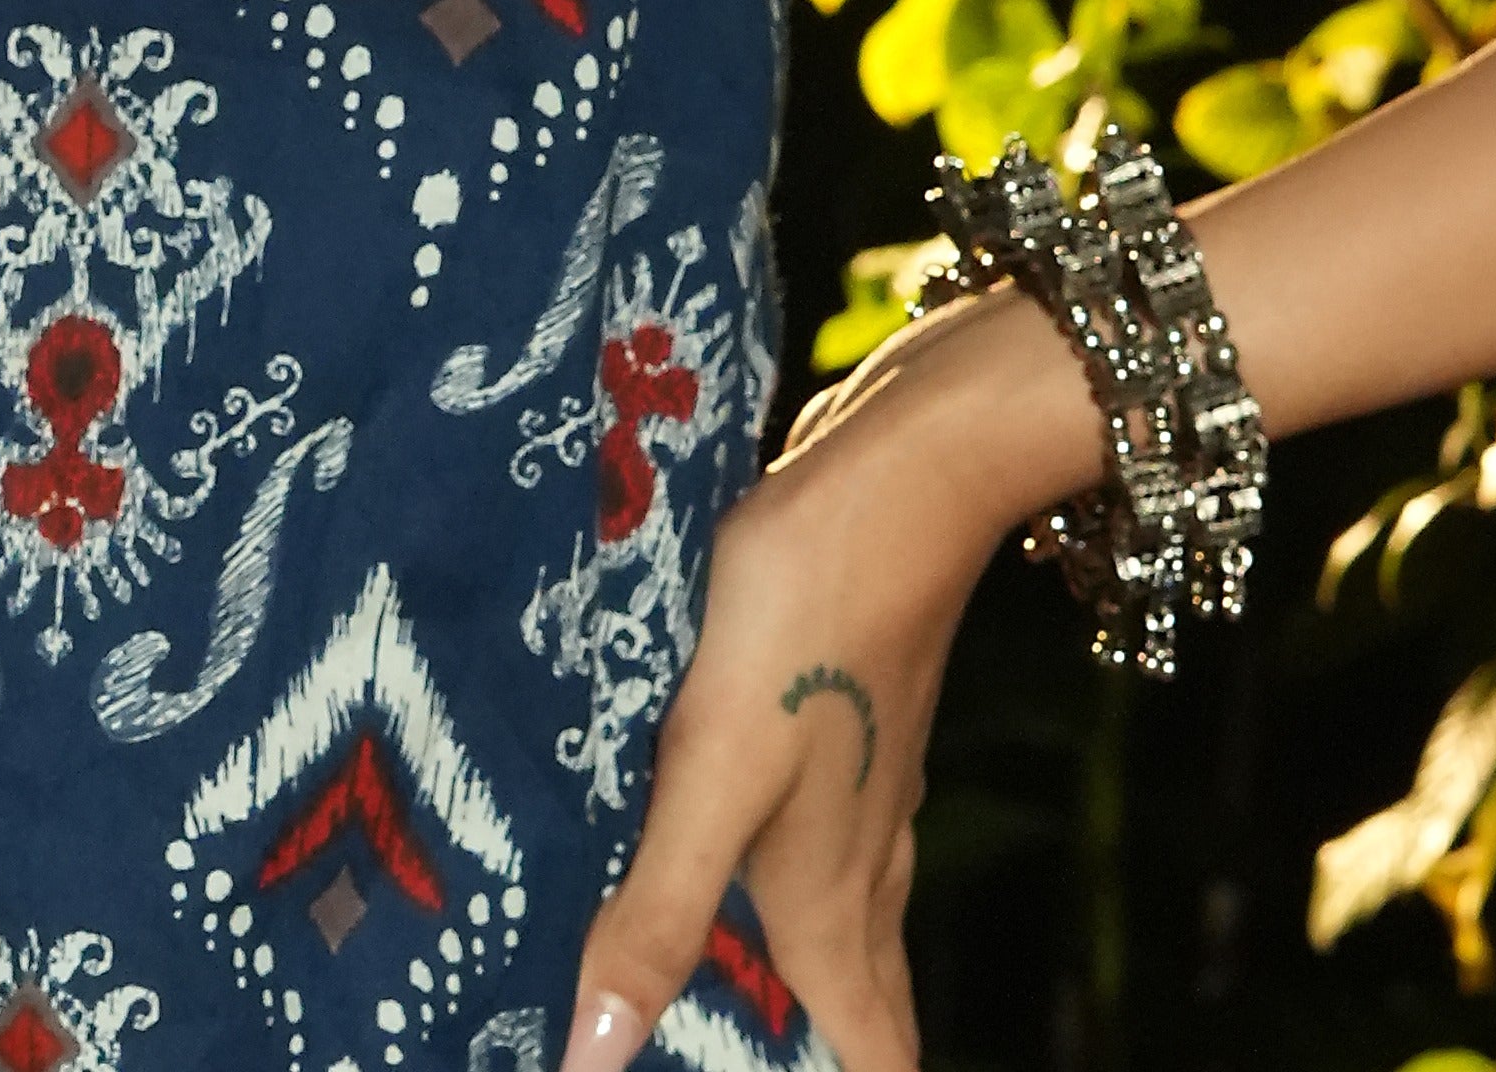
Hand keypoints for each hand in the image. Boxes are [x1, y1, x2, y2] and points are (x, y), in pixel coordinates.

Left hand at [568, 302, 1069, 1069]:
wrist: (903, 481)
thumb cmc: (805, 627)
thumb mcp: (713, 770)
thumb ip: (660, 912)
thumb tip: (593, 1062)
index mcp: (829, 896)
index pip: (870, 1052)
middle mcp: (860, 857)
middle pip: (859, 997)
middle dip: (825, 1051)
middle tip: (755, 1063)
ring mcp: (863, 781)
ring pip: (844, 912)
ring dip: (806, 966)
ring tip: (741, 990)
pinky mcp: (845, 711)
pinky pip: (822, 829)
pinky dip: (784, 866)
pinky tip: (733, 829)